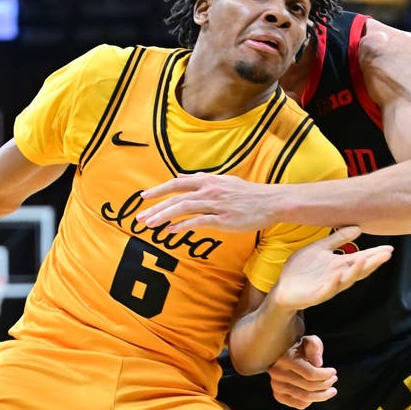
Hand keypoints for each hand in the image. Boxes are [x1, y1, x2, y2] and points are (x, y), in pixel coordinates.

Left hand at [136, 173, 278, 232]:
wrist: (271, 202)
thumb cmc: (247, 193)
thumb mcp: (223, 180)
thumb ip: (200, 179)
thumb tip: (180, 178)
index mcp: (208, 180)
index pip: (177, 183)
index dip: (159, 190)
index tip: (143, 197)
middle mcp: (209, 190)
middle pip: (176, 197)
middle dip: (156, 207)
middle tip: (139, 217)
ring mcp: (216, 204)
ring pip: (183, 209)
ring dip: (164, 217)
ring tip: (150, 225)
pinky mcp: (223, 219)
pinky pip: (198, 222)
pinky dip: (183, 226)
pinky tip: (171, 231)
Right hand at [268, 335, 337, 409]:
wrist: (283, 355)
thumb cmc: (299, 348)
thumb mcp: (308, 341)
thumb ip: (314, 346)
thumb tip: (318, 363)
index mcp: (285, 359)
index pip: (310, 374)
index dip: (326, 375)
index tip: (333, 372)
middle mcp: (278, 373)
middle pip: (309, 387)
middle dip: (326, 384)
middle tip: (334, 379)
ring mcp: (277, 386)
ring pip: (306, 398)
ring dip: (322, 395)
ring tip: (331, 390)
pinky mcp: (278, 395)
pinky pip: (299, 404)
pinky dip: (311, 401)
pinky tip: (316, 394)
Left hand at [269, 226, 392, 310]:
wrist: (283, 286)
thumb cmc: (302, 269)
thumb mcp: (320, 249)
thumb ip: (337, 239)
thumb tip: (358, 227)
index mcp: (340, 265)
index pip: (362, 259)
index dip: (375, 254)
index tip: (389, 248)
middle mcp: (338, 276)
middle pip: (359, 270)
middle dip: (373, 263)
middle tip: (386, 255)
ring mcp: (328, 286)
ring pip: (346, 280)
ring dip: (356, 271)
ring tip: (365, 260)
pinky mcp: (315, 295)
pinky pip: (326, 290)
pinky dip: (333, 283)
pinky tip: (338, 275)